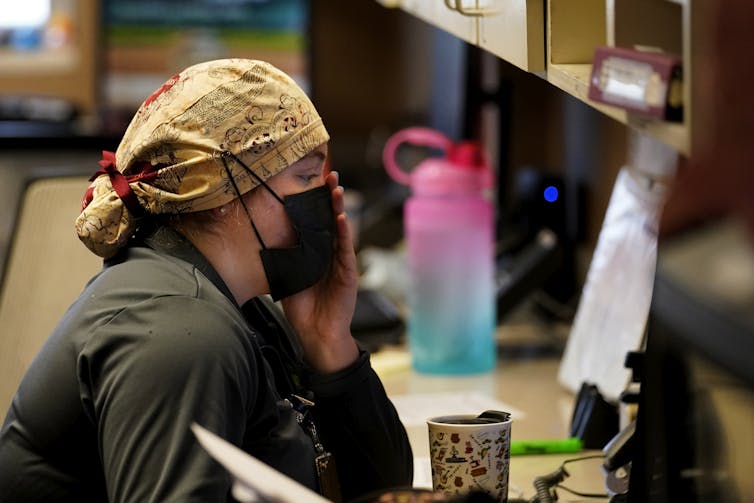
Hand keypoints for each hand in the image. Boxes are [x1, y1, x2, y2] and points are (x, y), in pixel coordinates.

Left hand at [281, 171, 359, 372]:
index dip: (314, 203)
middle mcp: (329, 254)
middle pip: (330, 219)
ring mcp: (340, 262)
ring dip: (338, 208)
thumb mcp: (288, 277)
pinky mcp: (347, 272)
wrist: (316, 334)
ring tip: (336, 188)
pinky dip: (344, 233)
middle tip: (328, 174)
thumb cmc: (302, 309)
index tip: (310, 182)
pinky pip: (345, 249)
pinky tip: (341, 218)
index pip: (316, 222)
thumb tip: (262, 240)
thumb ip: (283, 259)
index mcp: (316, 254)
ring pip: (340, 229)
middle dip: (330, 197)